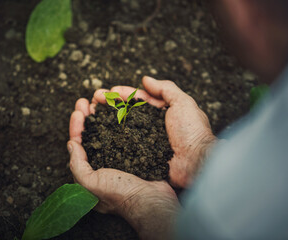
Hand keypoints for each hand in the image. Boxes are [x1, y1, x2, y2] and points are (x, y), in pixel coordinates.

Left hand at [68, 97, 178, 239]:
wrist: (152, 201)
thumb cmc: (120, 194)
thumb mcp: (91, 183)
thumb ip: (77, 164)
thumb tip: (71, 144)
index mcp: (90, 170)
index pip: (79, 144)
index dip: (77, 126)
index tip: (79, 111)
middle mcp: (104, 162)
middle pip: (93, 135)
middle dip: (88, 117)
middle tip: (86, 101)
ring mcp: (121, 156)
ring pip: (109, 131)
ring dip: (103, 116)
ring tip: (101, 101)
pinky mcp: (136, 153)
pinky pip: (126, 133)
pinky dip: (121, 120)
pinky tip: (120, 110)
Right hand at [93, 76, 216, 187]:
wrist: (195, 162)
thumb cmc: (192, 132)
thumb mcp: (183, 103)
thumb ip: (166, 88)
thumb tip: (145, 79)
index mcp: (160, 111)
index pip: (138, 98)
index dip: (123, 93)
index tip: (110, 91)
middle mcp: (150, 125)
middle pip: (126, 110)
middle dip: (110, 103)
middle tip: (94, 99)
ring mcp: (144, 140)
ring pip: (121, 126)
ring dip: (106, 118)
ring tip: (91, 112)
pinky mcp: (140, 155)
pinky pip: (122, 144)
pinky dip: (110, 137)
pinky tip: (99, 133)